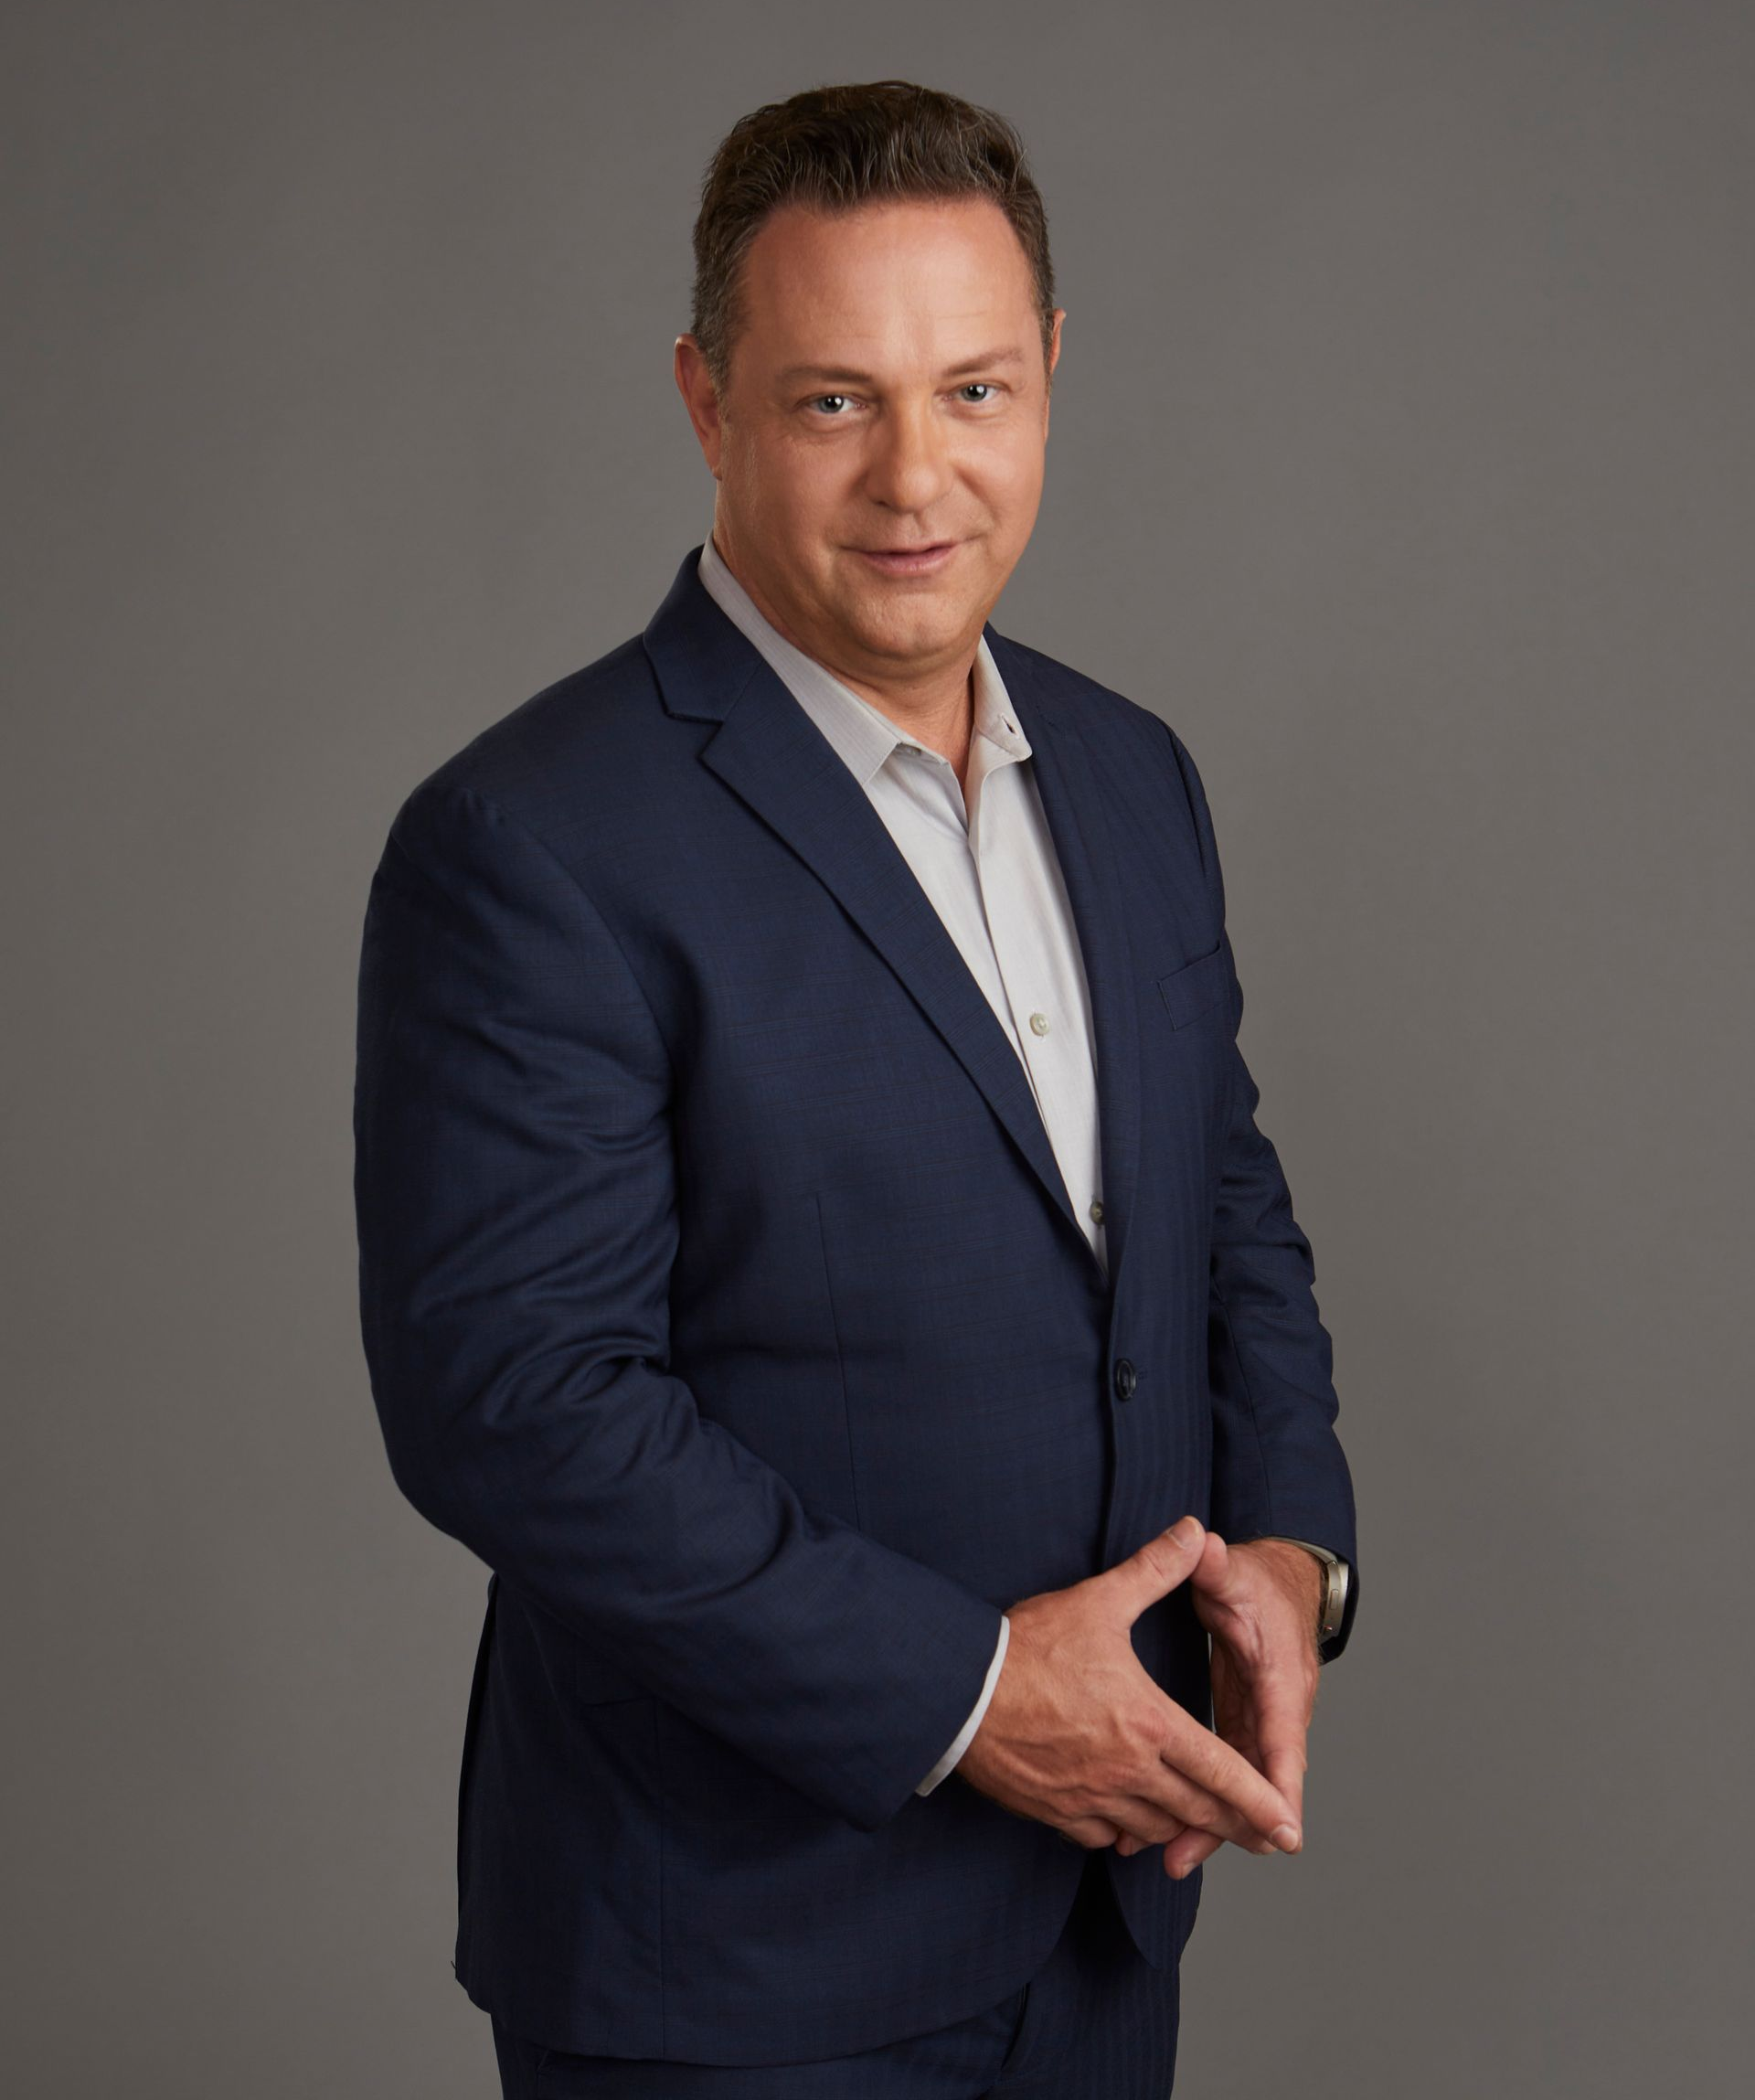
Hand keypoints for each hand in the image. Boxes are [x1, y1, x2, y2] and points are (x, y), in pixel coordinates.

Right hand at [953, 1516, 1303, 1858]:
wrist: (959, 1691)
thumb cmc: (1029, 1646)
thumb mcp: (1098, 1601)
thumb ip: (1155, 1569)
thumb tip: (1195, 1531)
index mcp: (1150, 1725)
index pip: (1222, 1773)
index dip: (1260, 1803)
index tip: (1288, 1830)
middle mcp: (1129, 1771)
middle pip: (1197, 1811)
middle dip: (1235, 1827)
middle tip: (1261, 1838)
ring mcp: (1092, 1797)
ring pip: (1154, 1828)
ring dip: (1180, 1827)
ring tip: (1197, 1824)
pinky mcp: (1056, 1811)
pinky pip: (1104, 1837)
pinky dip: (1125, 1832)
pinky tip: (1129, 1819)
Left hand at [1115, 1533, 1321, 1878]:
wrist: (1281, 1583)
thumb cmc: (1259, 1582)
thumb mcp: (1236, 1571)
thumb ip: (1218, 1566)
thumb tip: (1205, 1545)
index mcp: (1280, 1679)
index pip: (1282, 1739)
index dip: (1281, 1786)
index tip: (1281, 1832)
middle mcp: (1277, 1710)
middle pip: (1259, 1778)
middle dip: (1232, 1823)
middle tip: (1187, 1857)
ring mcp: (1261, 1721)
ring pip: (1241, 1783)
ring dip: (1212, 1822)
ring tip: (1171, 1860)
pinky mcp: (1242, 1723)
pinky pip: (1226, 1771)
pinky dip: (1207, 1802)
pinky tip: (1174, 1833)